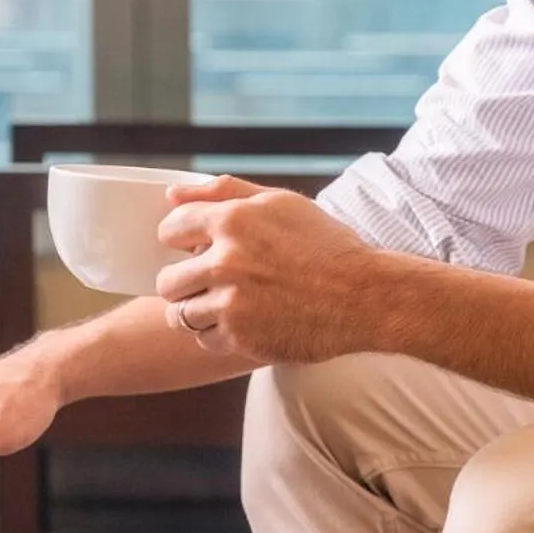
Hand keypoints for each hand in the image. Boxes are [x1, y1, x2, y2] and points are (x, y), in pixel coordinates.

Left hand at [155, 176, 382, 363]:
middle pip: (168, 280)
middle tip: (208, 283)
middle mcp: (226, 262)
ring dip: (198, 311)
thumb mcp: (280, 203)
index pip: (171, 229)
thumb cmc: (325, 246)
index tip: (191, 247)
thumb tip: (174, 194)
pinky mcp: (242, 338)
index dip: (179, 239)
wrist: (364, 298)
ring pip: (181, 314)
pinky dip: (218, 334)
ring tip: (226, 304)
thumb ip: (224, 192)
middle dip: (184, 281)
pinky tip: (243, 322)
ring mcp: (232, 304)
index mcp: (233, 221)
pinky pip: (205, 340)